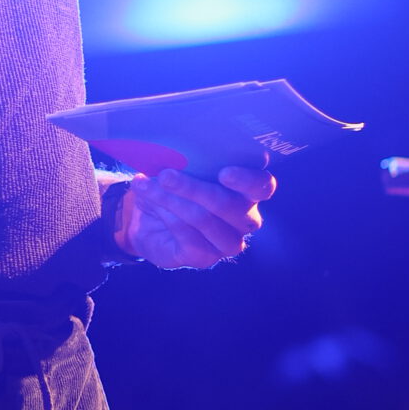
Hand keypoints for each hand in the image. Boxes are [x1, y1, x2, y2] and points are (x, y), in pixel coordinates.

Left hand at [113, 163, 276, 269]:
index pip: (262, 186)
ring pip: (204, 219)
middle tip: (166, 175)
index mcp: (248, 192)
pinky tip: (152, 204)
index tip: (224, 173)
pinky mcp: (204, 259)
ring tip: (147, 185)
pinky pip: (186, 235)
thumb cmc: (172, 187)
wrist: (146, 221)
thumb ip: (188, 161)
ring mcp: (227, 243)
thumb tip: (174, 151)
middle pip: (228, 205)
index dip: (246, 180)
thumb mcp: (180, 169)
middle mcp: (245, 220)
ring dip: (172, 200)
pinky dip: (166, 215)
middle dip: (194, 188)